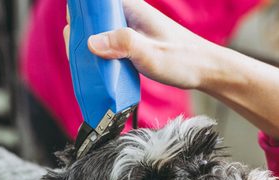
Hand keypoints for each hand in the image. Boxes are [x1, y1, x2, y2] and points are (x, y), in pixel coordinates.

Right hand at [64, 0, 218, 89]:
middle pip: (91, 20)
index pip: (95, 3)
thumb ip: (124, 44)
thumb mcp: (152, 54)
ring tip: (86, 69)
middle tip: (79, 58)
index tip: (74, 34)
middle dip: (80, 37)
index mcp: (131, 9)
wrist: (204, 70)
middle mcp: (127, 17)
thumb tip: (92, 42)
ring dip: (88, 51)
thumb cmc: (184, 59)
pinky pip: (106, 48)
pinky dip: (98, 60)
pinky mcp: (129, 46)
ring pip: (96, 36)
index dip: (79, 15)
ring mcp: (127, 32)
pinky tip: (98, 74)